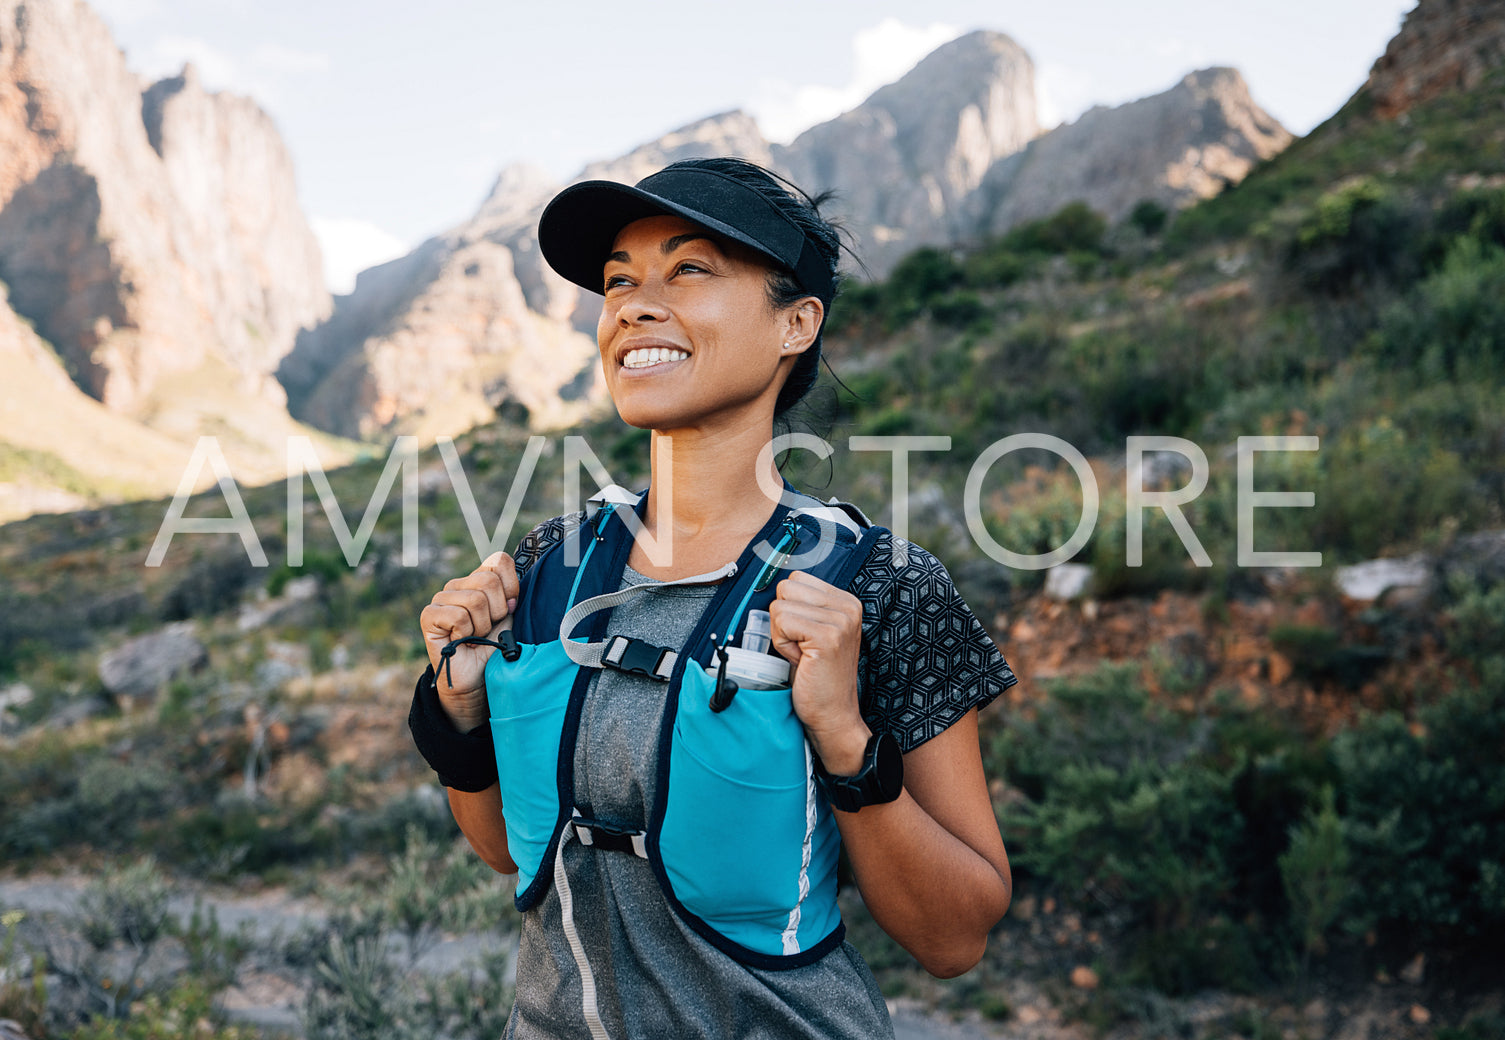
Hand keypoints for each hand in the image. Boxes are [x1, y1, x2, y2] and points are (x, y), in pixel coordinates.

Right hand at [419, 551, 518, 730]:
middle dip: (496, 612)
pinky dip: (466, 633)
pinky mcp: (429, 615)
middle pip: (488, 581)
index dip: (511, 587)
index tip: (508, 610)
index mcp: (479, 579)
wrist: (477, 678)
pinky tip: (461, 641)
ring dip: (481, 626)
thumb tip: (511, 588)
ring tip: (474, 637)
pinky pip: (458, 615)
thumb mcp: (509, 617)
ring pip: (475, 600)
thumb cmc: (493, 647)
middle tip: (488, 629)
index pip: (499, 561)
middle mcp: (458, 584)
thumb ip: (511, 595)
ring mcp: (441, 598)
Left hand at [769, 571, 870, 774]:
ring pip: (780, 605)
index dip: (790, 609)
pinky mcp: (827, 637)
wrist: (833, 715)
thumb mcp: (815, 632)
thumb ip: (804, 607)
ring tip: (802, 654)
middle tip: (802, 646)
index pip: (796, 578)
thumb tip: (774, 587)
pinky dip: (782, 644)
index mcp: (846, 602)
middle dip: (784, 619)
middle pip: (786, 587)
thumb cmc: (818, 678)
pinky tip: (801, 660)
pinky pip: (782, 622)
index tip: (805, 636)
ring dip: (782, 633)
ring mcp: (840, 621)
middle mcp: (848, 607)